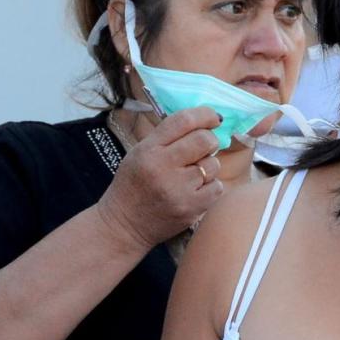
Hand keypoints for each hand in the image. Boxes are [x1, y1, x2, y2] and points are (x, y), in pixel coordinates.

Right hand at [96, 107, 226, 249]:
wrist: (123, 225)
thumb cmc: (133, 185)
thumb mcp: (139, 153)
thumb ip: (167, 137)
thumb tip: (203, 121)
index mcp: (149, 149)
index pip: (183, 120)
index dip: (204, 114)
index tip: (213, 117)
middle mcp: (163, 167)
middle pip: (205, 140)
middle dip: (210, 140)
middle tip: (204, 147)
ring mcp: (178, 189)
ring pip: (213, 165)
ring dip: (208, 166)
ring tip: (192, 175)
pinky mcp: (190, 208)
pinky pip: (216, 187)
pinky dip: (210, 187)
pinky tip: (195, 190)